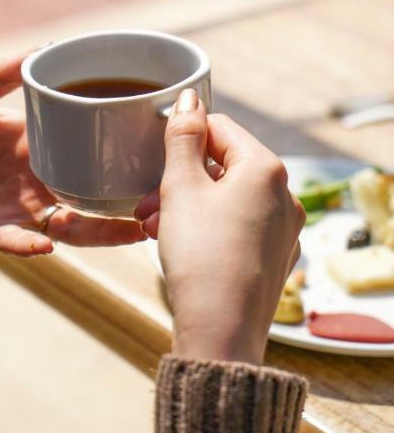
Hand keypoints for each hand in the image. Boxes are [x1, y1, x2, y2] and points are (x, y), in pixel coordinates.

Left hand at [0, 54, 144, 256]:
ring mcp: (11, 208)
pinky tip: (48, 239)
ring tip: (131, 230)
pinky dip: (31, 241)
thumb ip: (2, 73)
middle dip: (126, 201)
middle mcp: (30, 180)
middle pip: (89, 195)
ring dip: (99, 230)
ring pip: (67, 224)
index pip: (84, 149)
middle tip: (164, 198)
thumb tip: (47, 47)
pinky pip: (14, 240)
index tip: (154, 145)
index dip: (116, 150)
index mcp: (31, 145)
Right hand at [135, 90, 304, 364]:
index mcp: (266, 169)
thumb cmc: (200, 256)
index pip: (219, 128)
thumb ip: (182, 137)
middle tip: (147, 203)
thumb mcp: (180, 187)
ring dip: (189, 203)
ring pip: (228, 196)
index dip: (181, 140)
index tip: (154, 163)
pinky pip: (238, 225)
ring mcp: (284, 229)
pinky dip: (208, 226)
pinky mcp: (276, 257)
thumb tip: (189, 98)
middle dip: (180, 178)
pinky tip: (180, 244)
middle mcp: (285, 195)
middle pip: (224, 164)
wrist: (220, 334)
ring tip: (155, 226)